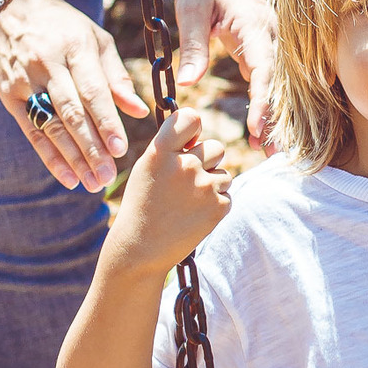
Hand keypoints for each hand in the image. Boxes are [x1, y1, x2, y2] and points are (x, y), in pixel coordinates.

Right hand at [0, 0, 149, 193]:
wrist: (5, 10)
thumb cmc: (62, 26)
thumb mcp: (94, 38)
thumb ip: (117, 76)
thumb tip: (140, 110)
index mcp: (75, 46)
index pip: (92, 90)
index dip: (107, 121)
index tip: (121, 149)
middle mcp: (48, 64)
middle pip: (71, 112)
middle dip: (91, 148)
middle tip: (108, 176)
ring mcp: (25, 81)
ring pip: (51, 126)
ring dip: (72, 158)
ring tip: (92, 182)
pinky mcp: (9, 96)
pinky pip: (31, 132)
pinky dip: (50, 157)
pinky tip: (67, 177)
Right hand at [107, 108, 232, 276]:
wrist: (141, 249)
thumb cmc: (143, 204)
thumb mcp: (147, 167)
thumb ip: (171, 146)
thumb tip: (198, 134)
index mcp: (161, 151)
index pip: (191, 118)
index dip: (192, 128)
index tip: (187, 142)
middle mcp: (185, 165)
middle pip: (216, 146)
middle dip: (206, 161)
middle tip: (185, 183)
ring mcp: (204, 187)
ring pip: (224, 171)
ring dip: (212, 183)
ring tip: (187, 201)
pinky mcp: (219, 207)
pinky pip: (227, 194)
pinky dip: (215, 203)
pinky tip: (194, 214)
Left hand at [172, 0, 276, 148]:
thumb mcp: (190, 5)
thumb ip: (192, 44)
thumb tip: (188, 84)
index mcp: (254, 24)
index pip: (264, 67)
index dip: (264, 100)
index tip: (257, 129)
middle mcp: (272, 35)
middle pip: (282, 82)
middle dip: (279, 119)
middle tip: (273, 156)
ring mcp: (272, 42)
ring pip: (281, 84)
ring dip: (278, 117)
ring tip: (272, 154)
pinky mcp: (265, 49)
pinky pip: (272, 80)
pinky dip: (271, 105)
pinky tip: (265, 133)